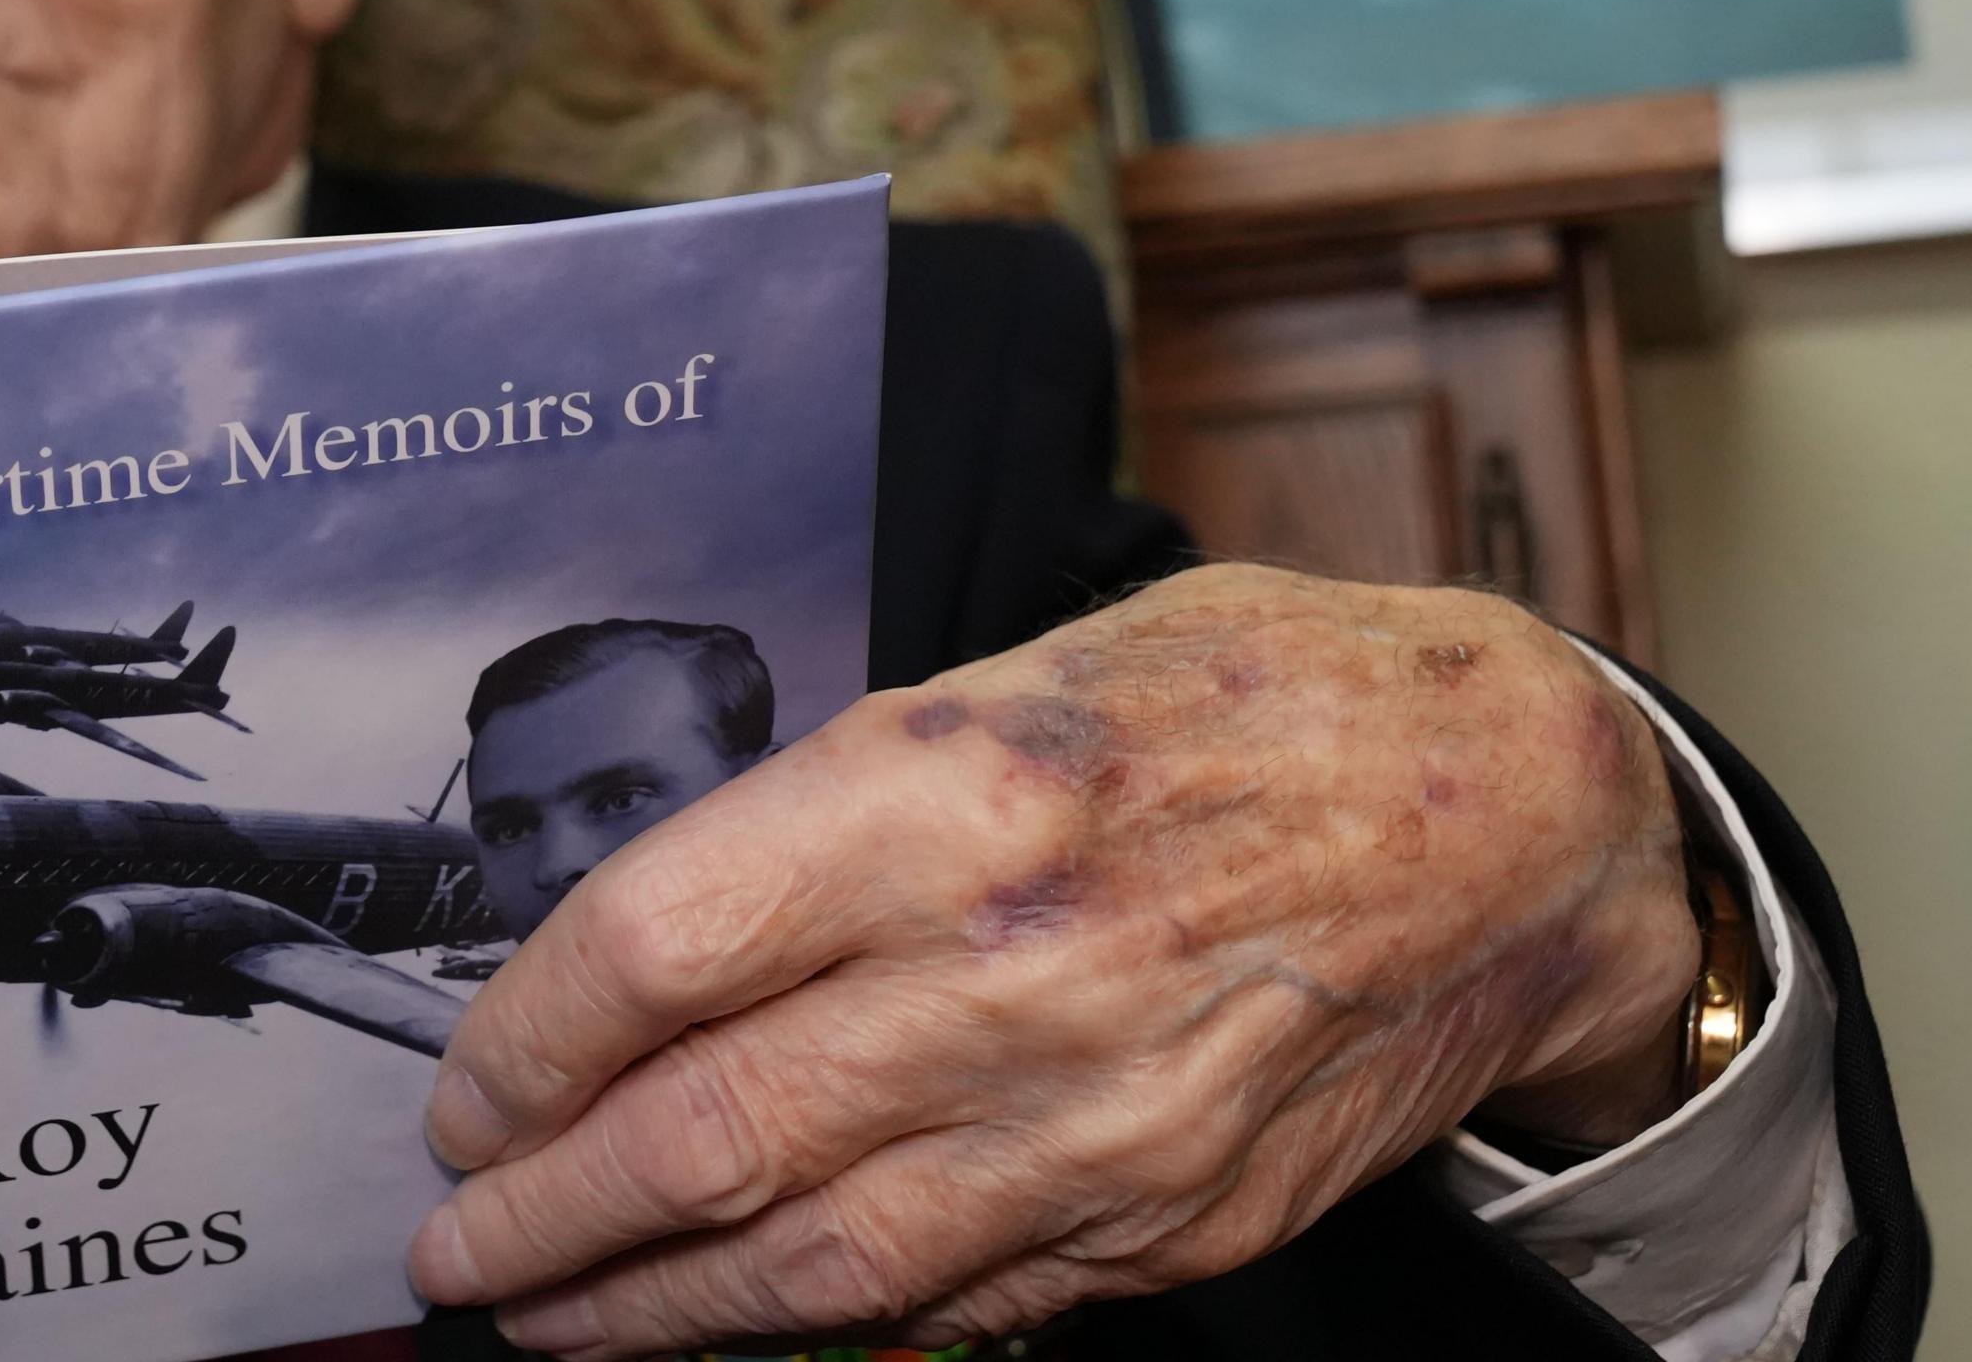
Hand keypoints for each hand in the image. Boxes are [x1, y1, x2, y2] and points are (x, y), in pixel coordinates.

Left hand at [407, 567, 1698, 1356]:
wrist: (1517, 815)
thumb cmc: (1254, 704)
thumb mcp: (1015, 675)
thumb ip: (836, 810)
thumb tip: (659, 940)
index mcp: (948, 798)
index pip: (653, 949)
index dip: (520, 1040)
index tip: (467, 1085)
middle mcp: (1010, 972)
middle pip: (699, 1131)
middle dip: (540, 1214)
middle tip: (454, 1240)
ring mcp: (1095, 1122)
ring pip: (807, 1259)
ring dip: (644, 1305)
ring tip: (546, 1314)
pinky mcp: (1166, 1223)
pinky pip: (949, 1306)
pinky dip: (816, 1327)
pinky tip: (729, 1323)